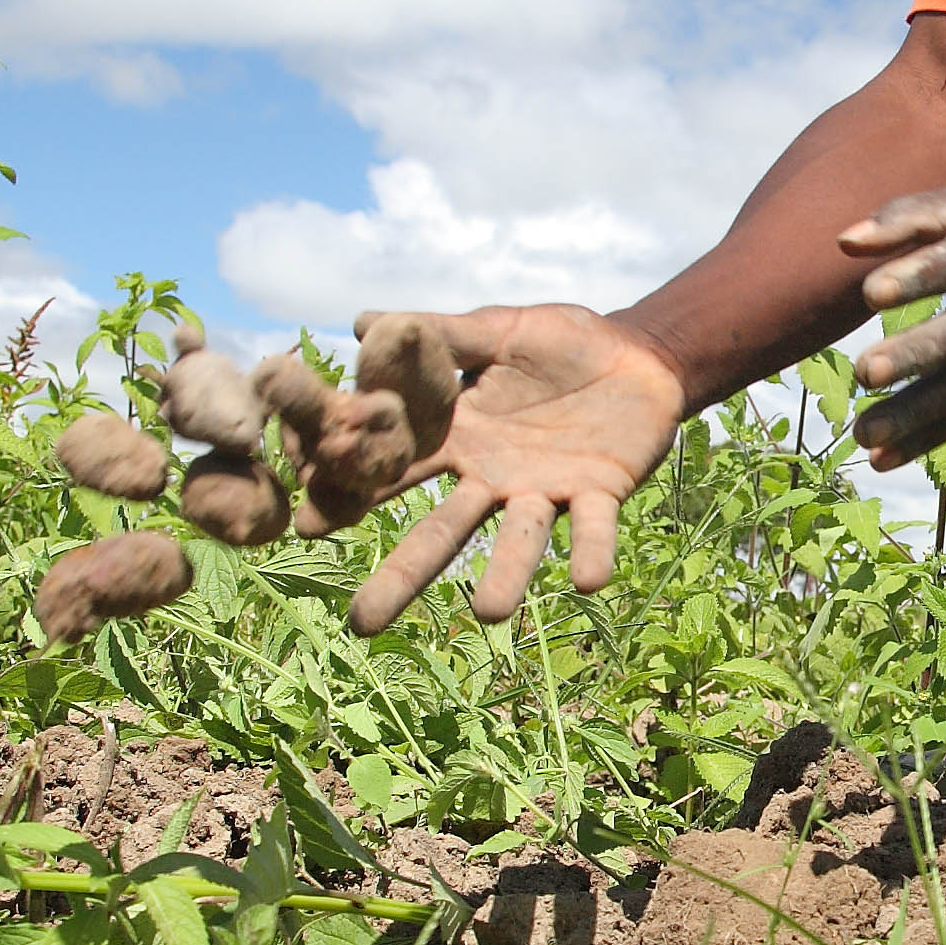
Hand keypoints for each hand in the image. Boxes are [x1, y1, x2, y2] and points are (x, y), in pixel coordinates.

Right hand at [346, 305, 688, 635]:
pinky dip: (592, 553)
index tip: (308, 526)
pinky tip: (587, 582)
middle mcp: (492, 478)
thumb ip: (441, 333)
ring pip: (518, 542)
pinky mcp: (600, 492)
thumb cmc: (559, 343)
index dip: (355, 495)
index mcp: (459, 439)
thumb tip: (363, 322)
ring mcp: (545, 490)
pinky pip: (595, 527)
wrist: (637, 353)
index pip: (397, 473)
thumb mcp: (498, 329)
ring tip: (487, 613)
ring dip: (505, 576)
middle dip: (403, 577)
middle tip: (362, 622)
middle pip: (441, 534)